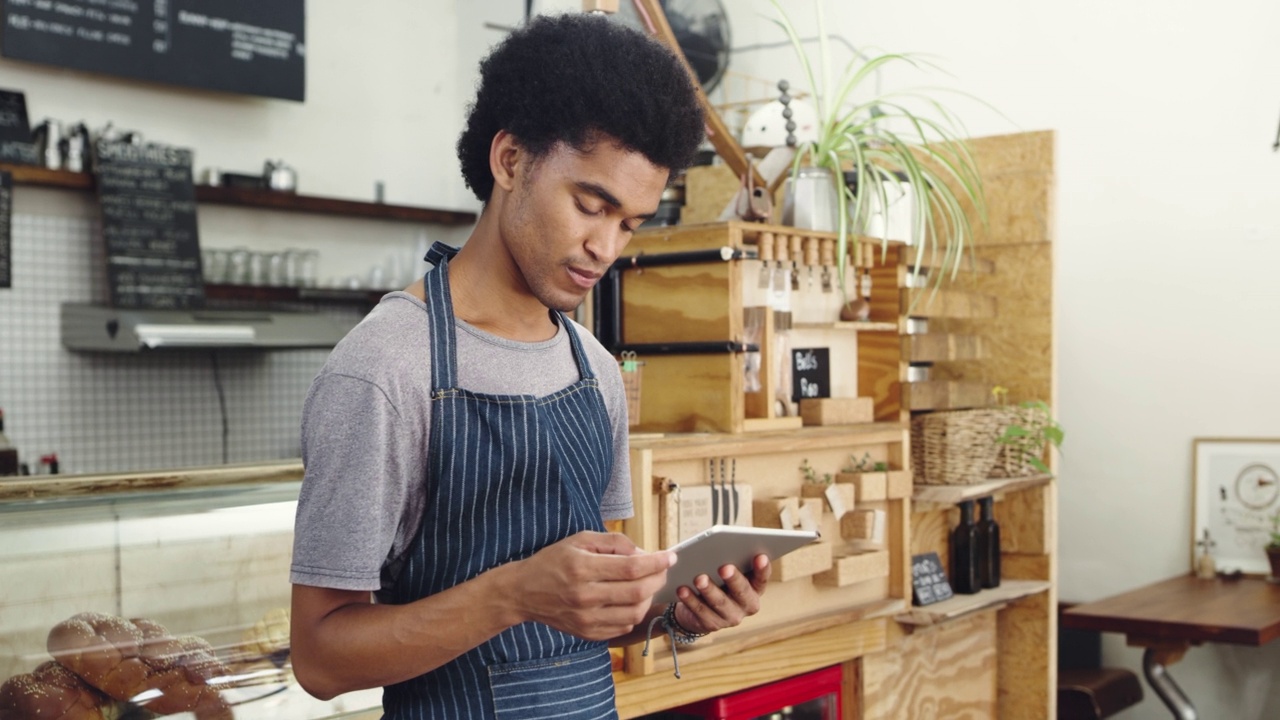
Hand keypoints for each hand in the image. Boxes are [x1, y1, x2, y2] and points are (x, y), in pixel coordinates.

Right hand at [511, 531, 674, 640]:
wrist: (523, 592)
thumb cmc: (553, 561)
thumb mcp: (580, 540)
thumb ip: (613, 542)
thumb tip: (643, 553)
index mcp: (582, 568)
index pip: (631, 567)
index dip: (656, 562)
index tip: (670, 556)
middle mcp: (585, 596)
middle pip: (637, 592)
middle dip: (657, 579)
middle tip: (662, 569)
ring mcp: (586, 619)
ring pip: (634, 613)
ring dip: (648, 597)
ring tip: (646, 584)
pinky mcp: (587, 633)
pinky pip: (623, 626)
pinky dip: (634, 613)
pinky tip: (630, 600)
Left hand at [673, 554, 769, 633]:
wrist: (702, 607)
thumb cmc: (718, 579)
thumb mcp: (727, 570)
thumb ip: (730, 559)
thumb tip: (721, 547)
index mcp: (755, 588)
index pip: (762, 578)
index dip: (762, 569)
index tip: (760, 556)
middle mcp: (747, 604)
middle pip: (742, 592)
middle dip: (734, 579)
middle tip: (725, 567)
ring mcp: (731, 617)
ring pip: (720, 603)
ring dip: (709, 590)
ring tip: (699, 578)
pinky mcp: (712, 624)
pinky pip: (700, 611)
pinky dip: (690, 599)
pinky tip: (682, 589)